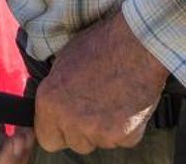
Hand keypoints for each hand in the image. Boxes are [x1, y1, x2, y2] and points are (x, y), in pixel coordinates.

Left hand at [33, 10, 169, 154]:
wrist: (138, 42)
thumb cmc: (102, 44)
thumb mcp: (64, 61)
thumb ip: (56, 90)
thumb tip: (55, 104)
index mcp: (50, 102)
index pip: (47, 139)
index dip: (59, 130)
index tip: (68, 120)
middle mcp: (70, 121)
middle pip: (75, 143)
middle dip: (84, 130)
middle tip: (98, 103)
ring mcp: (98, 131)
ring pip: (99, 142)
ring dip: (105, 129)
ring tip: (115, 98)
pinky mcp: (124, 136)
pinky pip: (123, 140)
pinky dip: (128, 127)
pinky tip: (129, 102)